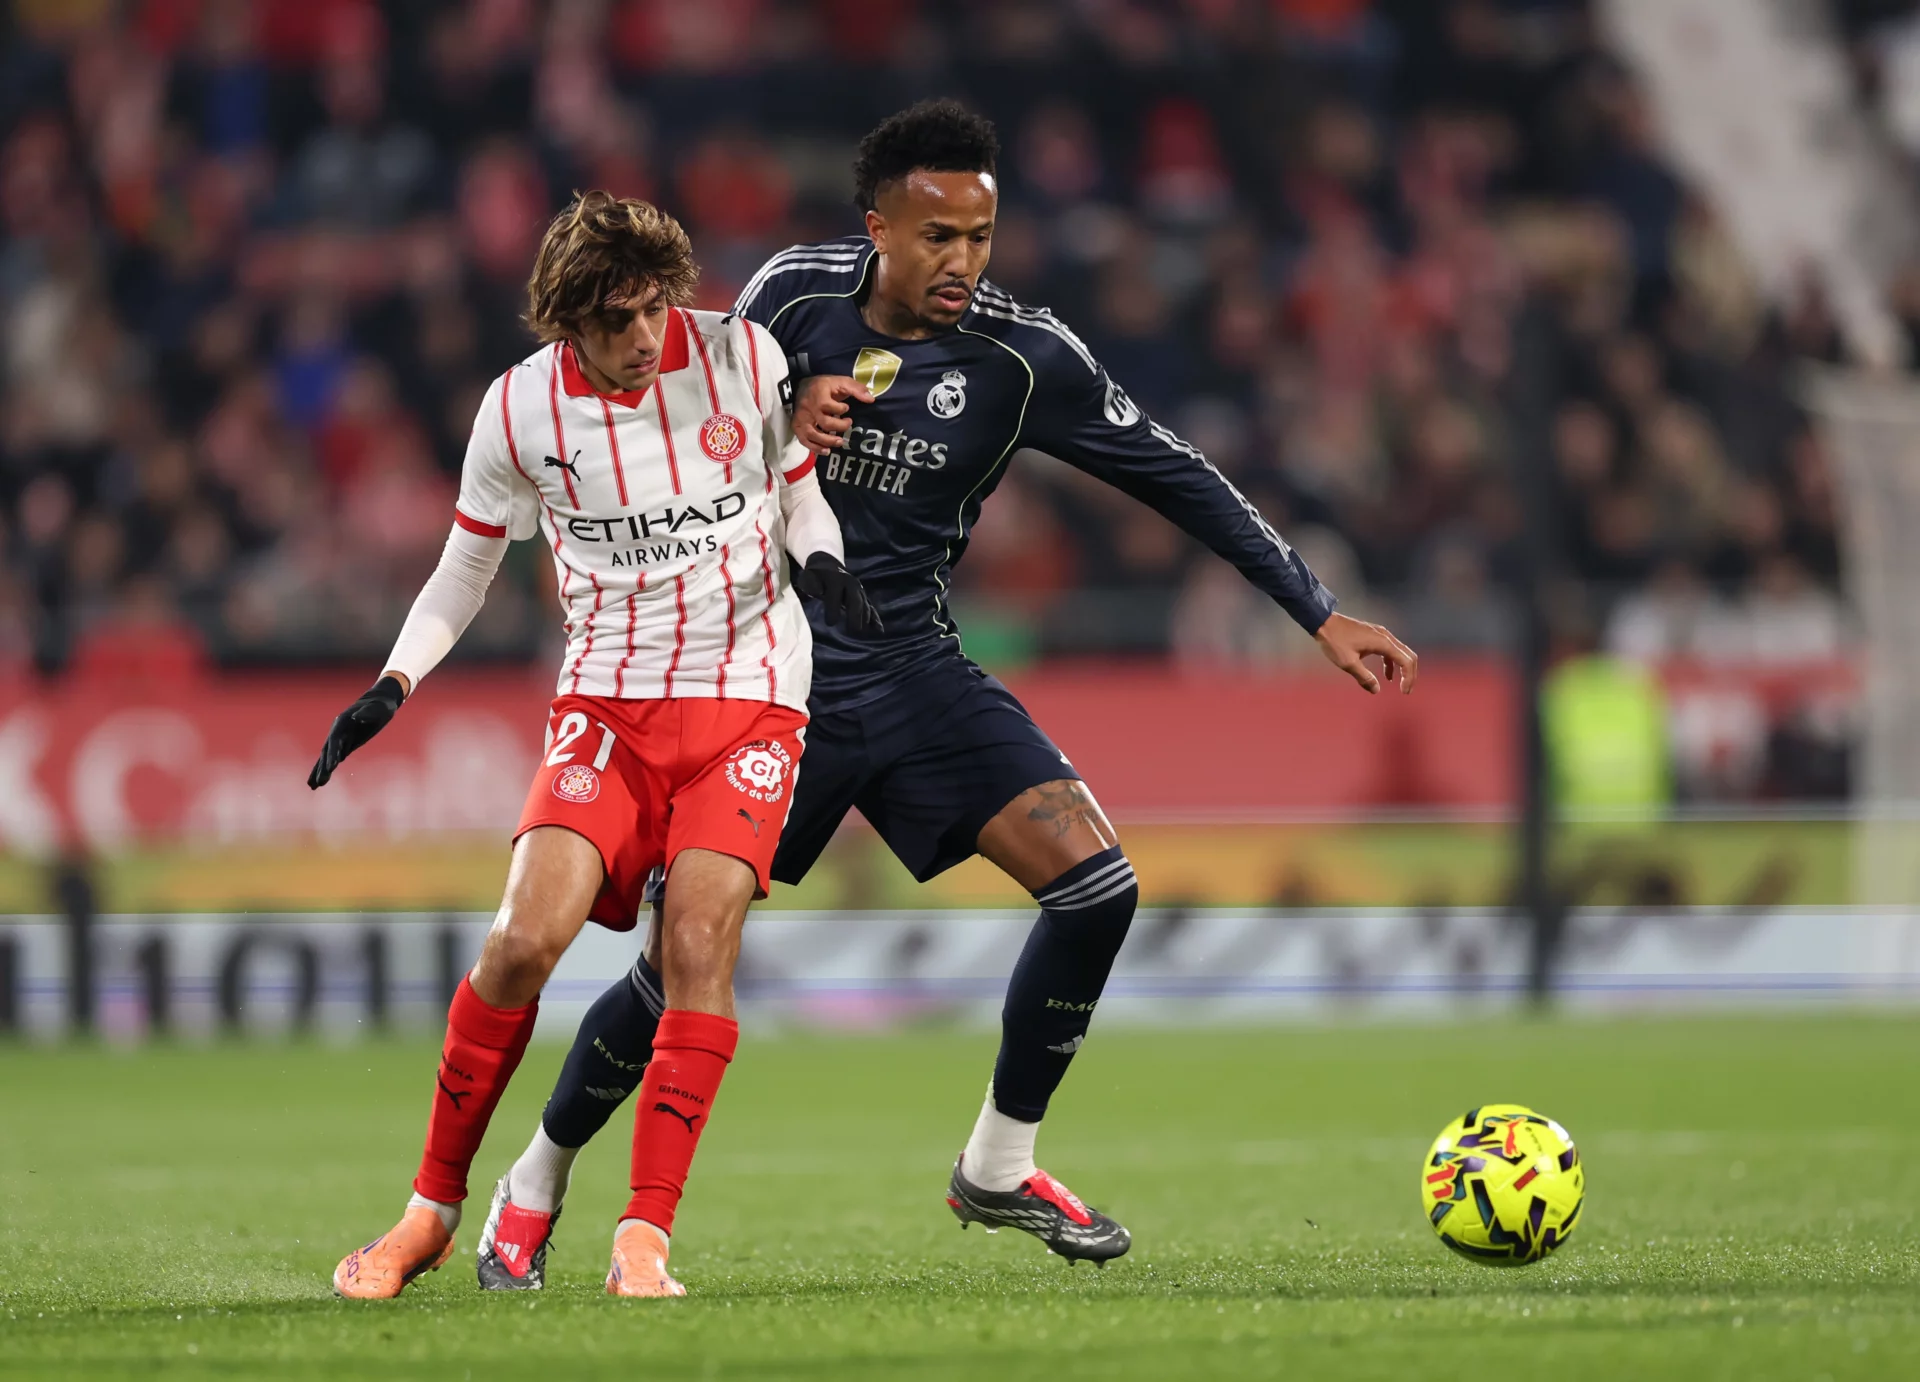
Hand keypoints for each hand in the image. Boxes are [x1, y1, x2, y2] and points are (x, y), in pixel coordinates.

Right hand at [307, 674, 408, 788]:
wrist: (380, 703)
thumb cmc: (380, 706)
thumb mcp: (378, 709)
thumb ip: (367, 713)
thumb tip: (357, 718)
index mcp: (342, 722)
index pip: (334, 741)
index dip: (332, 754)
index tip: (331, 767)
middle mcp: (338, 731)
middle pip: (328, 752)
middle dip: (323, 767)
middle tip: (318, 784)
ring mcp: (341, 738)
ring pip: (327, 757)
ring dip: (320, 771)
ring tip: (313, 786)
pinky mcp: (346, 744)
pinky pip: (335, 758)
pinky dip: (327, 768)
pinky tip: (321, 780)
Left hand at [791, 553, 882, 634]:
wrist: (828, 565)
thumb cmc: (815, 576)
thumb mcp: (808, 577)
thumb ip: (811, 585)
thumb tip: (818, 592)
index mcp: (835, 579)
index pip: (835, 596)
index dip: (833, 609)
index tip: (830, 624)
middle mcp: (850, 583)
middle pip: (855, 600)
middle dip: (855, 616)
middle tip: (853, 631)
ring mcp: (859, 590)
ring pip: (864, 605)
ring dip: (865, 619)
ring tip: (863, 634)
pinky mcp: (863, 596)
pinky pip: (871, 607)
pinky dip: (875, 618)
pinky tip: (879, 630)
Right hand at [793, 375, 871, 451]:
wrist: (800, 387)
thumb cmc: (824, 386)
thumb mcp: (840, 381)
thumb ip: (856, 389)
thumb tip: (871, 400)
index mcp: (818, 394)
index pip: (828, 405)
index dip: (840, 409)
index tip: (846, 408)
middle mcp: (809, 408)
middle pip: (824, 423)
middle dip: (839, 427)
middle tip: (849, 423)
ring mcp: (801, 418)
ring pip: (813, 434)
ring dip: (828, 441)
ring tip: (840, 442)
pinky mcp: (797, 426)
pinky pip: (804, 440)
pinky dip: (815, 448)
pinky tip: (826, 451)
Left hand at [1313, 613, 1417, 694]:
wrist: (1324, 622)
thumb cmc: (1335, 642)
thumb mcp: (1348, 663)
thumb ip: (1364, 677)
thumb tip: (1376, 689)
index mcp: (1383, 643)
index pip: (1406, 661)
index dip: (1409, 678)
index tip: (1404, 692)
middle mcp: (1386, 636)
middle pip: (1408, 656)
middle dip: (1410, 674)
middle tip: (1406, 691)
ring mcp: (1381, 634)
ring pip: (1401, 652)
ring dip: (1403, 669)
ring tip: (1400, 685)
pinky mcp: (1374, 634)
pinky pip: (1390, 650)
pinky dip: (1392, 663)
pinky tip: (1387, 675)